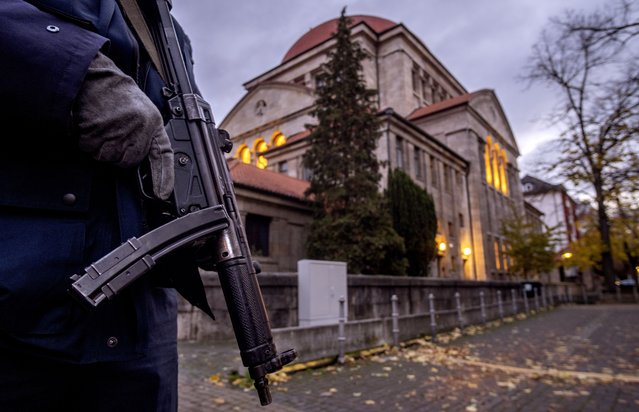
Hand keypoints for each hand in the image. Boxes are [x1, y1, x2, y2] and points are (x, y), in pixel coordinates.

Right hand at [74, 51, 173, 199]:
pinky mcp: (99, 130)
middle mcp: (139, 128)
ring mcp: (119, 130)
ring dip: (102, 148)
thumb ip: (145, 136)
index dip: (164, 177)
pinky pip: (91, 149)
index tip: (163, 194)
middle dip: (119, 154)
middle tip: (114, 134)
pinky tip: (93, 125)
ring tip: (104, 126)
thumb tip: (145, 163)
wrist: (96, 78)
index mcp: (153, 123)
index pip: (163, 155)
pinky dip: (88, 142)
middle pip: (128, 162)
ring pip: (108, 158)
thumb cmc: (118, 96)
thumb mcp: (141, 112)